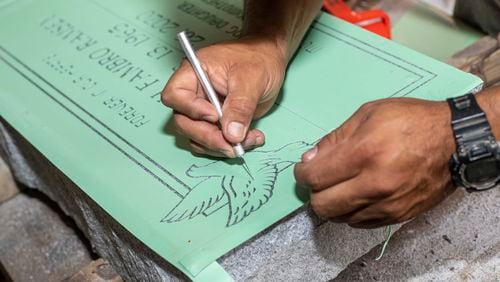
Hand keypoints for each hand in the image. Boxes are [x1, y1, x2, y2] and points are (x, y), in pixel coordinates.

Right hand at [162, 36, 286, 156]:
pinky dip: (230, 146)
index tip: (216, 115)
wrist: (270, 61)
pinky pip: (213, 142)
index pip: (175, 95)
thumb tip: (231, 133)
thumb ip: (241, 105)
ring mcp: (204, 110)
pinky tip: (251, 139)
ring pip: (197, 137)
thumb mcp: (252, 78)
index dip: (191, 109)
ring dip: (221, 145)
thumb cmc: (258, 59)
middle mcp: (194, 93)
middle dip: (208, 136)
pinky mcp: (216, 123)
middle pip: (183, 122)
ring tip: (249, 139)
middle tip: (232, 142)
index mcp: (194, 73)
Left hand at [294, 98, 456, 227]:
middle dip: (314, 192)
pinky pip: (360, 223)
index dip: (301, 174)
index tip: (304, 169)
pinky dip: (351, 211)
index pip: (315, 178)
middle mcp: (374, 184)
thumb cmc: (411, 121)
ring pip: (339, 218)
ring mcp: (387, 204)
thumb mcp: (368, 114)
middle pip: (322, 205)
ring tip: (340, 186)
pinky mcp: (398, 216)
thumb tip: (309, 159)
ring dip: (332, 203)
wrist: (455, 142)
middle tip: (320, 179)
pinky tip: (357, 194)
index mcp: (364, 153)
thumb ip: (334, 138)